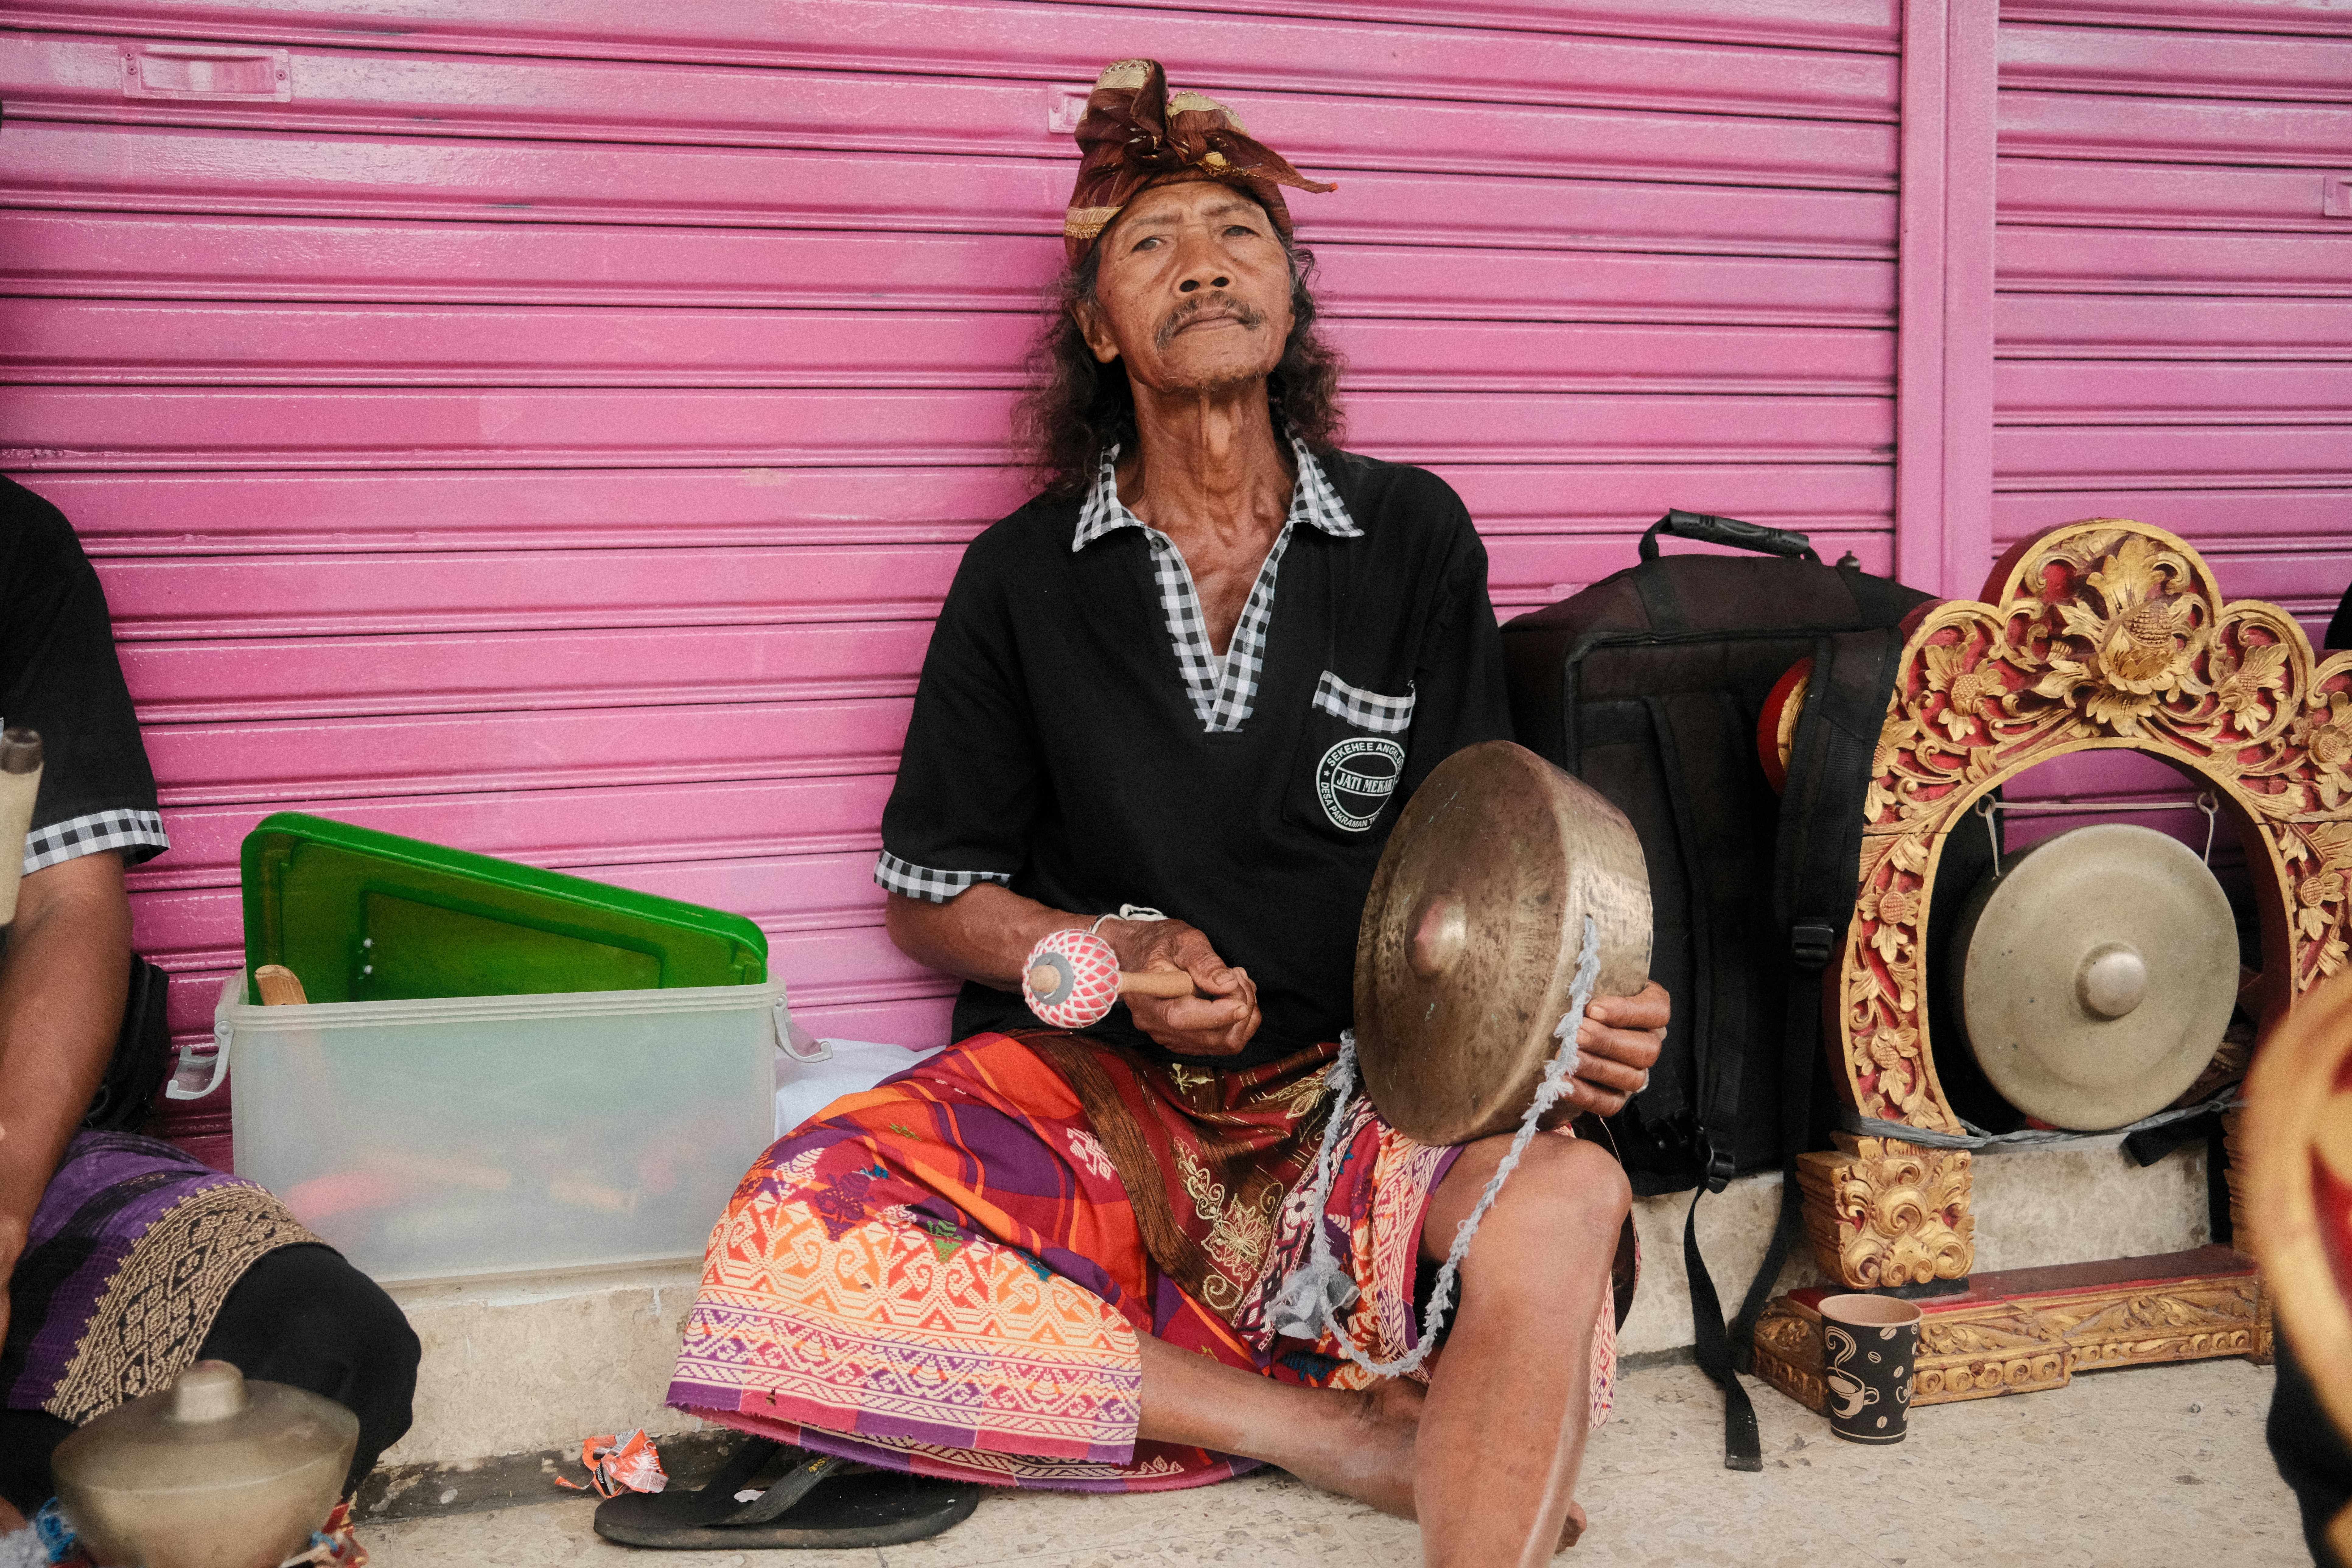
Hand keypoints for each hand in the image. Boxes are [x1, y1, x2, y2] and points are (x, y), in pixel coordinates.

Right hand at [1101, 917, 1260, 1056]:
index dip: (1216, 1015)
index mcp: (1146, 996)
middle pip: (1207, 1037)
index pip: (1181, 1018)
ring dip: (1242, 1016)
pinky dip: (1236, 1022)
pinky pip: (1219, 1042)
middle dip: (1237, 1008)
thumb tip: (1226, 984)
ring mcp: (1168, 1035)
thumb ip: (1203, 961)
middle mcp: (1154, 1023)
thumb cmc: (1160, 943)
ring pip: (1219, 1044)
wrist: (1142, 951)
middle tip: (1239, 976)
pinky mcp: (1182, 1039)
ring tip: (1237, 981)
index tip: (1242, 1003)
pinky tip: (1230, 995)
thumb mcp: (1183, 940)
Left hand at [1557, 980, 1668, 1119]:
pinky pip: (1610, 1103)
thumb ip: (1584, 975)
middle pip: (1646, 1048)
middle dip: (1608, 1041)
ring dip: (1597, 1067)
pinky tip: (1564, 1082)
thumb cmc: (1573, 999)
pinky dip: (1586, 1095)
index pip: (1657, 1009)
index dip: (1628, 1012)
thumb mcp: (1584, 980)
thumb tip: (1563, 963)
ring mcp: (1635, 1071)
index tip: (1593, 1008)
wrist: (1557, 1032)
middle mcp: (1648, 1041)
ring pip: (1631, 1077)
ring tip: (1567, 1057)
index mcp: (1649, 1007)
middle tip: (1576, 1033)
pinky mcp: (1617, 1095)